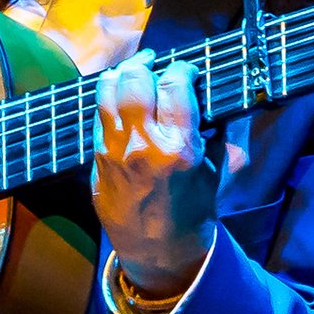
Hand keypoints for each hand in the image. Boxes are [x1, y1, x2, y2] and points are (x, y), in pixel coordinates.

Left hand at [94, 49, 217, 296]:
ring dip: (120, 74)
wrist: (158, 252)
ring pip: (106, 91)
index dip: (182, 68)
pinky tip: (117, 96)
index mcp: (178, 148)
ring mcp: (114, 151)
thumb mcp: (215, 173)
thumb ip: (217, 135)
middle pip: (135, 79)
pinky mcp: (96, 159)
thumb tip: (217, 102)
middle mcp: (142, 144)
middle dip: (146, 63)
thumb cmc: (193, 212)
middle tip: (155, 62)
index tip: (187, 69)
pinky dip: (107, 99)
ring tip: (132, 71)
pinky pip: (97, 116)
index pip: (175, 85)